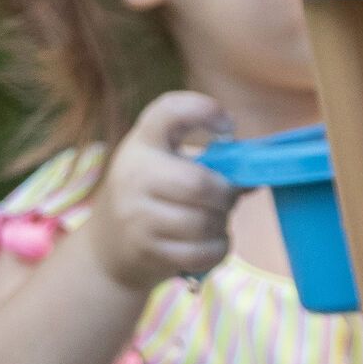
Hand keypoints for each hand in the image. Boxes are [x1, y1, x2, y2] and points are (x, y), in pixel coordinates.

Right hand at [82, 90, 237, 296]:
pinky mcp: (146, 251)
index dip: (204, 110)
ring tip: (216, 222)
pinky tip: (212, 243)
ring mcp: (136, 216)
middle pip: (200, 184)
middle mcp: (134, 175)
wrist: (107, 246)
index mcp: (142, 143)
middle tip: (227, 198)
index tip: (227, 126)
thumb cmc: (152, 196)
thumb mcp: (166, 166)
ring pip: (204, 223)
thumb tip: (255, 177)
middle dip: (226, 194)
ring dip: (222, 225)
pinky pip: (202, 252)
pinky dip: (218, 249)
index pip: (170, 111)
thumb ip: (209, 163)